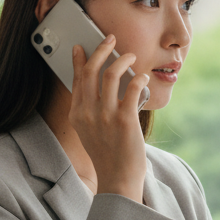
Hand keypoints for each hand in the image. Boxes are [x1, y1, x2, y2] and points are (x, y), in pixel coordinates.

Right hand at [67, 35, 150, 201]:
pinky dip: (139, 78)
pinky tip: (144, 76)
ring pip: (111, 75)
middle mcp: (88, 113)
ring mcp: (106, 116)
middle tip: (111, 40)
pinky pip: (132, 88)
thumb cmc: (108, 156)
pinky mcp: (125, 120)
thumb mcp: (90, 133)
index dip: (79, 60)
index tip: (81, 47)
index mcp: (77, 115)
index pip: (76, 80)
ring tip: (132, 56)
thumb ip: (91, 112)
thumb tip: (102, 88)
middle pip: (90, 71)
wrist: (118, 179)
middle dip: (101, 50)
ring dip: (123, 60)